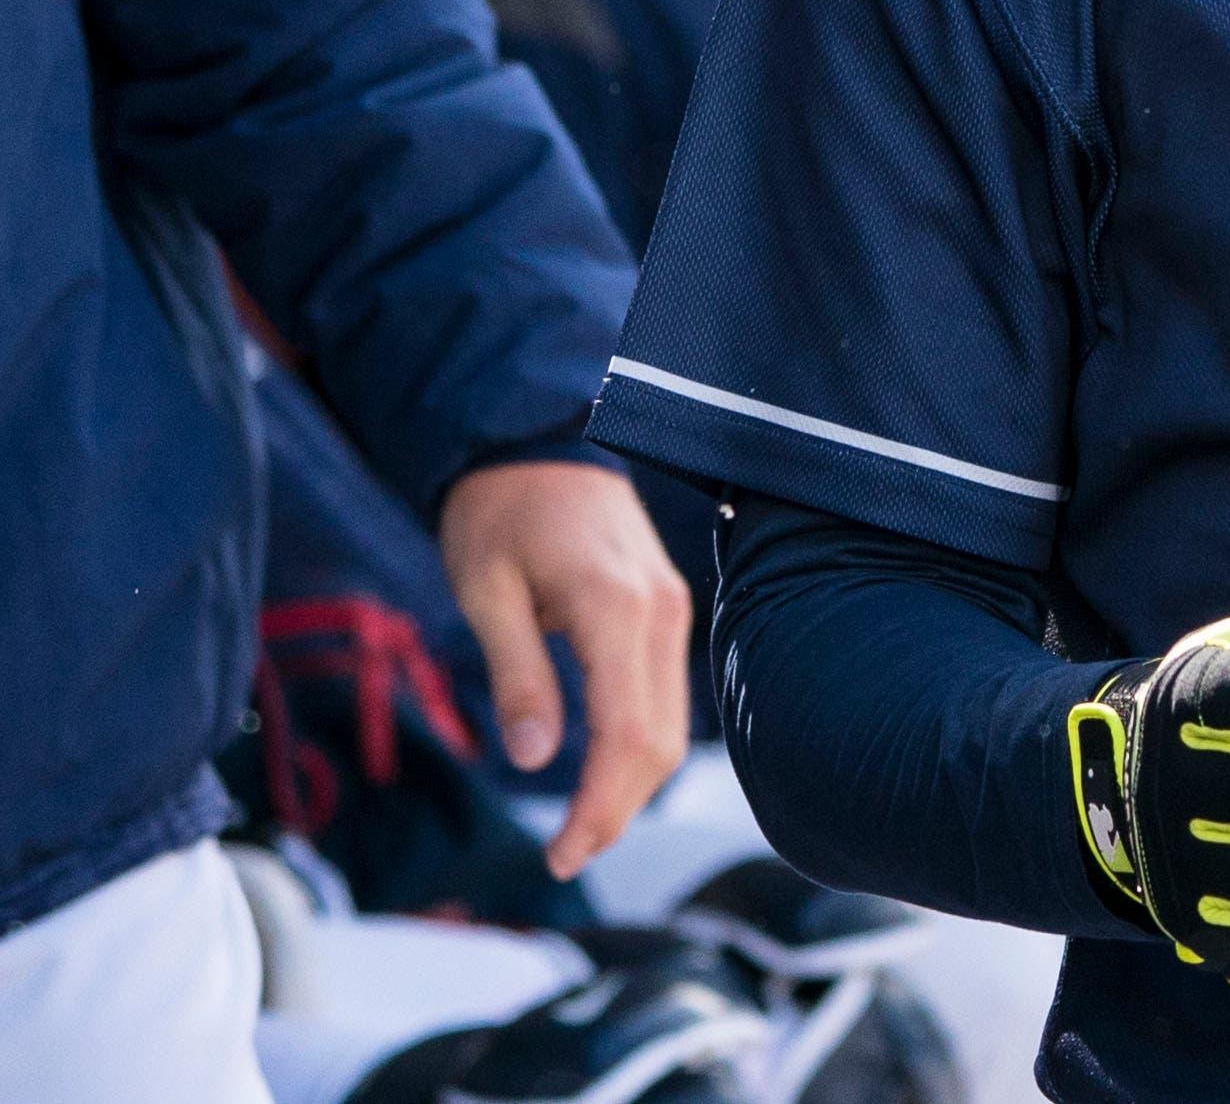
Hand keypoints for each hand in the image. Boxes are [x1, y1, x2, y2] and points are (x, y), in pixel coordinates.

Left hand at [437, 459, 692, 878]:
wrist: (539, 443)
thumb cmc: (500, 513)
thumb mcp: (484, 591)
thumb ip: (517, 674)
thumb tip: (535, 760)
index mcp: (615, 608)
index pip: (626, 734)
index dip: (599, 808)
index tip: (558, 858)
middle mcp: (662, 612)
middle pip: (660, 742)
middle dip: (617, 811)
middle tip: (561, 858)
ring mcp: (673, 610)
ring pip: (672, 725)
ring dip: (631, 786)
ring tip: (578, 828)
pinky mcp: (667, 611)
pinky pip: (666, 696)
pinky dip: (639, 747)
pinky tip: (601, 772)